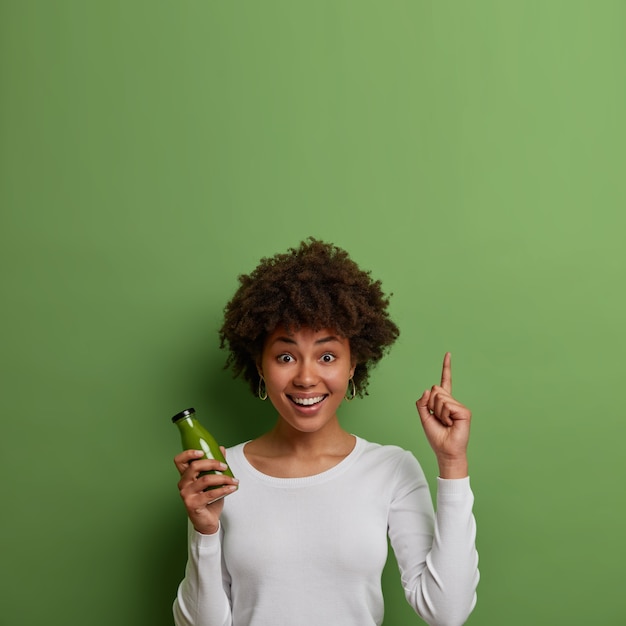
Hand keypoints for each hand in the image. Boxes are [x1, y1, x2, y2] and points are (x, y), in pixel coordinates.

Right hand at [174, 447, 238, 534]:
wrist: (207, 521)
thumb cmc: (208, 500)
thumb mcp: (213, 480)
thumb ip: (215, 465)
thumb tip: (221, 450)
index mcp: (186, 476)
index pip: (179, 461)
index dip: (188, 454)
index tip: (202, 451)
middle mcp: (183, 484)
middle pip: (194, 466)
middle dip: (212, 463)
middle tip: (225, 466)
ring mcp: (186, 495)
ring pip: (205, 480)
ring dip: (223, 478)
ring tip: (233, 480)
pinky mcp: (192, 504)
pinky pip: (210, 494)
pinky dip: (224, 489)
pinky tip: (232, 488)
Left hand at [416, 353, 470, 477]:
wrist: (445, 451)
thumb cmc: (436, 437)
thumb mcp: (424, 418)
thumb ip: (422, 403)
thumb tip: (427, 390)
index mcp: (444, 402)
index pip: (444, 382)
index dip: (446, 368)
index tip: (448, 354)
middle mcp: (452, 402)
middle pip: (435, 390)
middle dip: (431, 405)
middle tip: (439, 419)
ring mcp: (459, 406)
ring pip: (439, 398)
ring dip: (437, 412)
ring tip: (445, 423)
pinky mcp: (464, 411)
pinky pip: (447, 405)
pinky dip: (444, 415)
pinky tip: (450, 423)